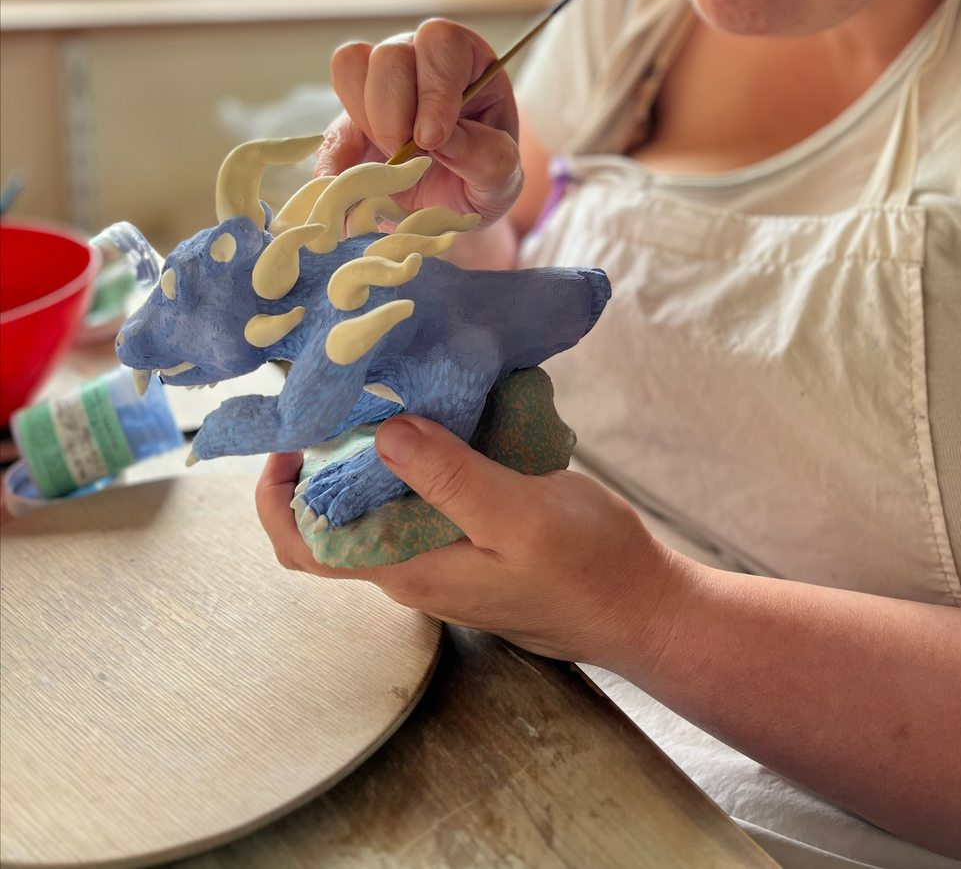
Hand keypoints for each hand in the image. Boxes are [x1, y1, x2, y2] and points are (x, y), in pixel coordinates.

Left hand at [255, 417, 682, 667]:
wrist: (646, 608)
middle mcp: (414, 565)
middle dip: (324, 455)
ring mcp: (444, 555)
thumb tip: (382, 433)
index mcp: (409, 567)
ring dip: (377, 450)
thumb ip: (450, 476)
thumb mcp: (519, 514)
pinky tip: (452, 415)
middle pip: (333, 517)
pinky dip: (423, 455)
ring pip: (381, 502)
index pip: (304, 546)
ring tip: (397, 390)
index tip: (292, 434)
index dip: (277, 494)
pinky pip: (426, 497)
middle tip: (347, 390)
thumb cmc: (589, 569)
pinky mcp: (475, 541)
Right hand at [314, 22, 521, 225]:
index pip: (441, 43)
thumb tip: (442, 140)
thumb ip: (486, 158)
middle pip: (389, 54)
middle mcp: (420, 58)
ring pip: (351, 68)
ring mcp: (380, 82)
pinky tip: (349, 187)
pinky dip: (333, 160)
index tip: (432, 139)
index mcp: (468, 60)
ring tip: (393, 166)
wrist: (456, 206)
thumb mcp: (504, 177)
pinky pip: (328, 122)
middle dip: (394, 112)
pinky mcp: (349, 116)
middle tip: (409, 156)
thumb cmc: (487, 178)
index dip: (433, 88)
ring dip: (366, 123)